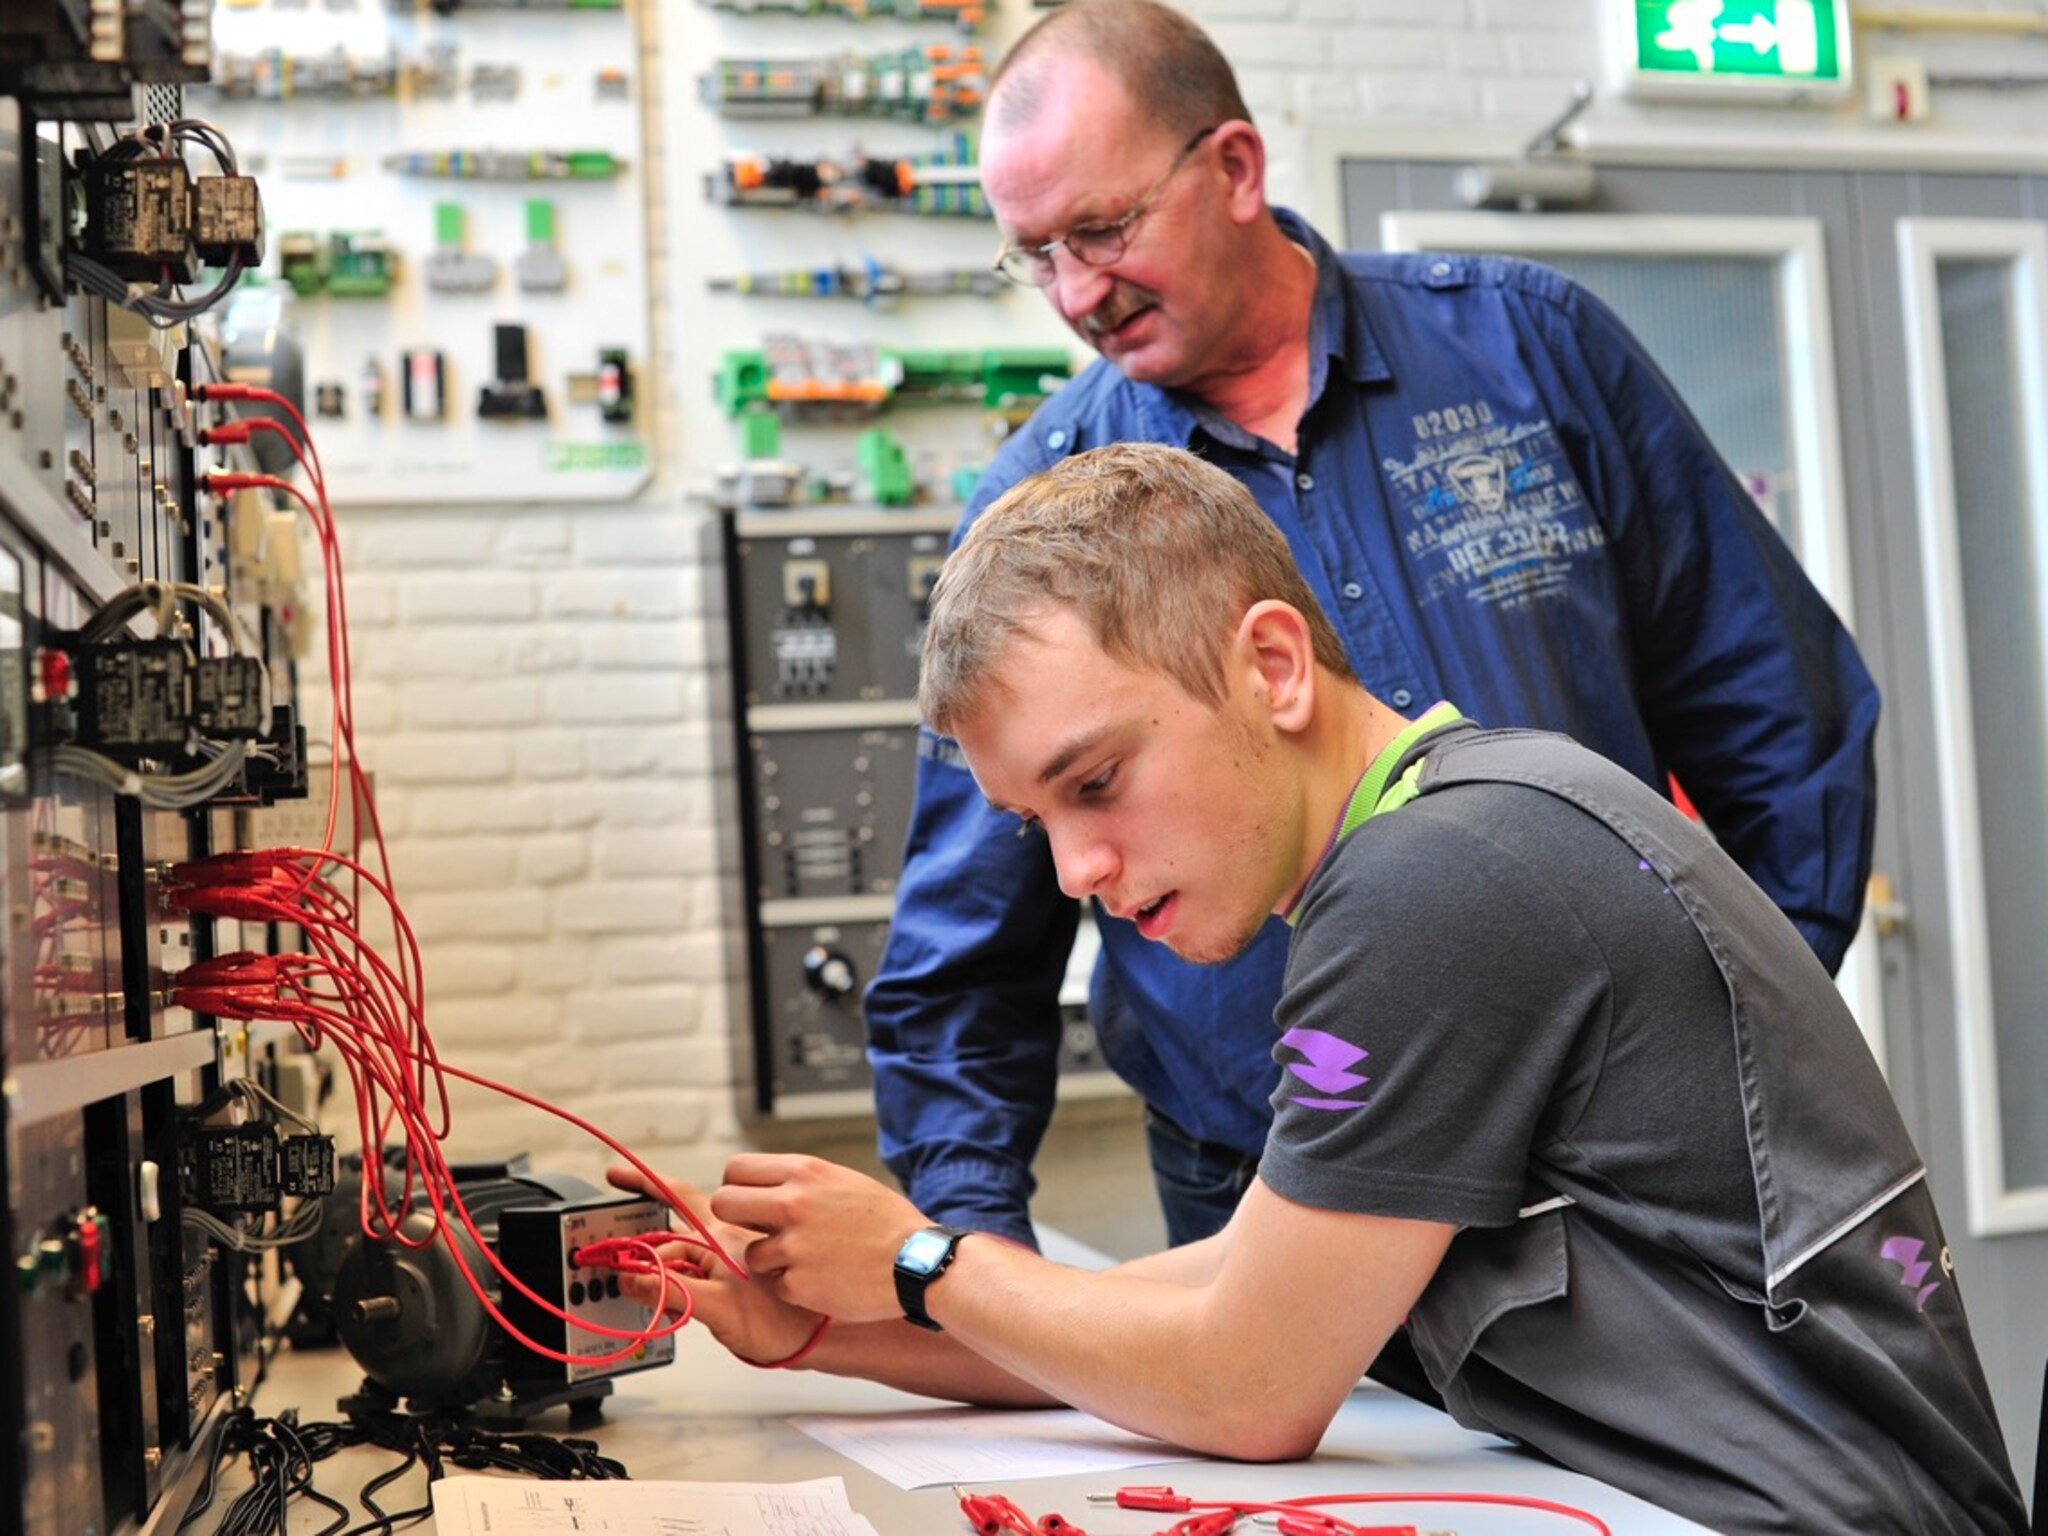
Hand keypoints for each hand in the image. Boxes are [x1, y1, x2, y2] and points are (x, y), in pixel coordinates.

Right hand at [604, 1164, 823, 1364]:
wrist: (816, 1340)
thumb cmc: (781, 1321)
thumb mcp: (718, 1307)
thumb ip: (672, 1290)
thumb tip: (630, 1275)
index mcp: (721, 1235)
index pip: (676, 1198)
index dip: (644, 1185)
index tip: (616, 1173)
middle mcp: (722, 1241)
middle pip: (669, 1228)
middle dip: (641, 1232)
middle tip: (615, 1227)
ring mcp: (725, 1261)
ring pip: (675, 1256)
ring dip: (653, 1269)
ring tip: (641, 1287)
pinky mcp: (726, 1284)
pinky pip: (685, 1278)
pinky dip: (667, 1287)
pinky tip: (661, 1300)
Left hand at [712, 1153, 928, 1323]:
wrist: (917, 1263)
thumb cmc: (886, 1222)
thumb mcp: (843, 1181)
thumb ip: (800, 1182)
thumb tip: (760, 1189)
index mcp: (805, 1173)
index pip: (736, 1169)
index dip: (738, 1186)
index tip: (748, 1201)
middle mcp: (792, 1204)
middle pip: (724, 1204)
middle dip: (736, 1220)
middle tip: (759, 1231)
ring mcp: (793, 1246)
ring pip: (750, 1254)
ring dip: (772, 1261)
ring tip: (809, 1261)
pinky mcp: (797, 1285)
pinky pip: (776, 1286)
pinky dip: (795, 1288)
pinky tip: (824, 1280)